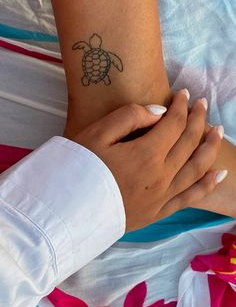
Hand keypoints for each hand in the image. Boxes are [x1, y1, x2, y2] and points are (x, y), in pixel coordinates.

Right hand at [73, 90, 226, 231]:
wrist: (64, 211)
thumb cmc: (78, 169)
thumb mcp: (96, 134)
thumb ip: (130, 117)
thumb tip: (159, 112)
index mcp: (146, 154)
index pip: (173, 124)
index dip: (181, 106)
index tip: (185, 93)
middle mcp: (160, 176)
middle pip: (188, 142)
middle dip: (198, 119)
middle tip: (203, 104)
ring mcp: (161, 197)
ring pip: (196, 168)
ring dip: (210, 147)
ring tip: (219, 131)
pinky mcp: (157, 213)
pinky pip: (190, 198)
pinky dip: (207, 184)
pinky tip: (220, 174)